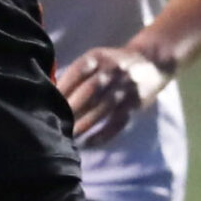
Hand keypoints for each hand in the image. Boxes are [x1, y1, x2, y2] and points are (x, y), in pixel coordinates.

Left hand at [56, 44, 170, 145]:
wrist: (151, 62)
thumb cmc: (112, 64)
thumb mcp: (97, 58)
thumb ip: (77, 74)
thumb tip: (50, 94)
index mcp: (98, 57)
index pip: (78, 70)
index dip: (64, 86)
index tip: (49, 102)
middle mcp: (112, 71)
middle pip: (90, 90)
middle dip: (72, 107)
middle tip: (55, 122)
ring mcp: (125, 88)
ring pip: (103, 108)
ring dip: (85, 123)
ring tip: (69, 135)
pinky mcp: (134, 104)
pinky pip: (117, 122)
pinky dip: (103, 134)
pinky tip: (88, 143)